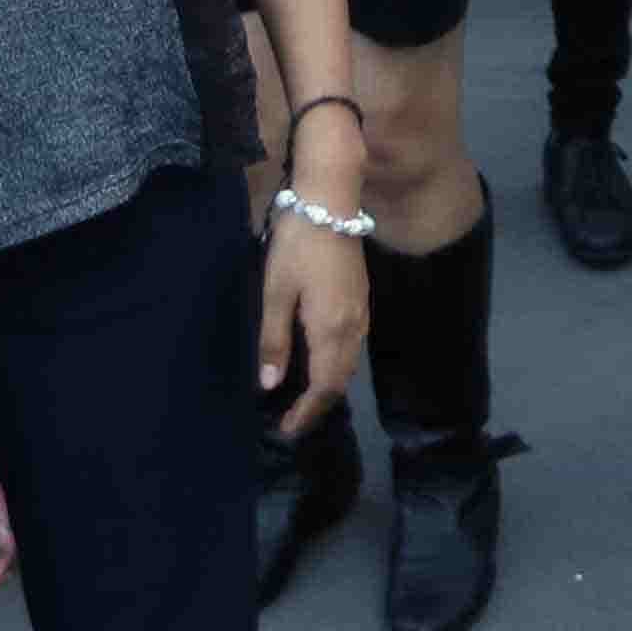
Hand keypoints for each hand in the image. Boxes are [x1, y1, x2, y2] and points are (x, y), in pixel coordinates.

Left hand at [258, 188, 366, 439]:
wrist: (330, 201)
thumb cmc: (296, 245)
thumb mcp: (275, 291)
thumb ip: (273, 340)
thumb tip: (270, 384)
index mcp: (330, 329)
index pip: (324, 386)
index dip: (307, 412)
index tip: (287, 429)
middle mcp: (353, 326)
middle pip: (340, 378)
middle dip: (319, 404)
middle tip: (294, 420)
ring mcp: (361, 311)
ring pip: (349, 362)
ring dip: (330, 385)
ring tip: (305, 398)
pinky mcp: (361, 297)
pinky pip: (353, 344)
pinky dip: (337, 364)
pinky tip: (321, 360)